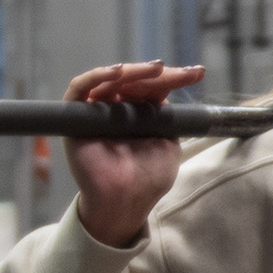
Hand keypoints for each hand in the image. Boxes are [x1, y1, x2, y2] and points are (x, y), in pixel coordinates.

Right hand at [64, 61, 204, 246]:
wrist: (126, 203)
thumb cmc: (147, 180)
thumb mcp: (168, 145)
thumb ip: (167, 119)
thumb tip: (168, 92)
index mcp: (139, 114)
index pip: (154, 88)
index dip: (174, 78)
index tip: (197, 73)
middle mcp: (117, 109)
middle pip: (133, 79)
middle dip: (156, 72)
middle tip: (176, 72)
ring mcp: (96, 111)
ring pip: (109, 78)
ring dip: (132, 70)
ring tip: (155, 69)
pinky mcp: (74, 117)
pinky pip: (80, 88)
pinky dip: (96, 76)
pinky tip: (117, 72)